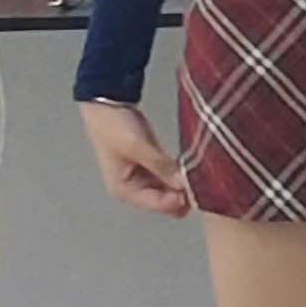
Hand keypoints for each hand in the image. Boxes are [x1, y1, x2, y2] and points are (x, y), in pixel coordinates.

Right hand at [77, 100, 189, 216]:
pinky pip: (169, 177)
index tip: (198, 185)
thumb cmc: (112, 125)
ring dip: (182, 183)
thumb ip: (162, 167)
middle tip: (200, 177)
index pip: (159, 205)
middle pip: (166, 202)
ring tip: (196, 169)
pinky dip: (178, 173)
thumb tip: (185, 184)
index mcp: (124, 190)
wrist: (106, 101)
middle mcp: (132, 189)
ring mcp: (141, 178)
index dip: (180, 198)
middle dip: (182, 193)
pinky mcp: (149, 165)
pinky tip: (189, 165)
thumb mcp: (138, 146)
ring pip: (170, 190)